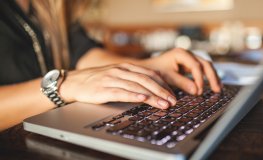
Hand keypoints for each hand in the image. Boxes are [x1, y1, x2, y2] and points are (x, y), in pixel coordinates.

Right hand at [59, 63, 175, 108]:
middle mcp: (121, 70)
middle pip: (146, 80)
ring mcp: (112, 79)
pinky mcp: (104, 89)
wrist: (75, 82)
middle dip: (162, 91)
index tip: (173, 94)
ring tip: (164, 104)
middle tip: (173, 101)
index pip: (150, 74)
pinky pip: (121, 92)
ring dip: (152, 96)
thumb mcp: (118, 75)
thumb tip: (151, 89)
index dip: (163, 84)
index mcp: (126, 67)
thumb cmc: (98, 81)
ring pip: (137, 86)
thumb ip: (133, 79)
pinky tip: (142, 99)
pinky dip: (133, 95)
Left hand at [141, 48, 221, 94]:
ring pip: (205, 66)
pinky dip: (206, 78)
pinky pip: (201, 71)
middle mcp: (187, 54)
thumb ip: (182, 83)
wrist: (147, 69)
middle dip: (212, 77)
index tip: (199, 91)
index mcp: (181, 53)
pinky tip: (212, 87)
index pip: (195, 66)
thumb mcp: (168, 77)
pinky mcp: (189, 65)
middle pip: (205, 64)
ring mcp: (189, 59)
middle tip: (217, 90)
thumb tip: (197, 91)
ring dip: (212, 77)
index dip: (199, 79)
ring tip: (218, 89)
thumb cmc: (155, 71)